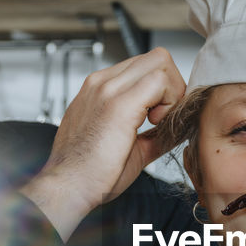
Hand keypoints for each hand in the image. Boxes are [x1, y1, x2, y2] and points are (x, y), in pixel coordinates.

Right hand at [20, 47, 183, 238]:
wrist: (67, 187)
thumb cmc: (90, 173)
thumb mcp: (130, 147)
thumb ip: (155, 134)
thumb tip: (179, 129)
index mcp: (100, 89)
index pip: (145, 67)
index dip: (164, 88)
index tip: (162, 117)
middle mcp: (102, 82)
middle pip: (156, 57)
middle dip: (173, 85)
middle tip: (165, 117)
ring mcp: (108, 88)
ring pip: (160, 61)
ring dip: (172, 91)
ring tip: (158, 121)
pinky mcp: (118, 103)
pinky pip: (160, 80)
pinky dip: (170, 100)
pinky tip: (156, 123)